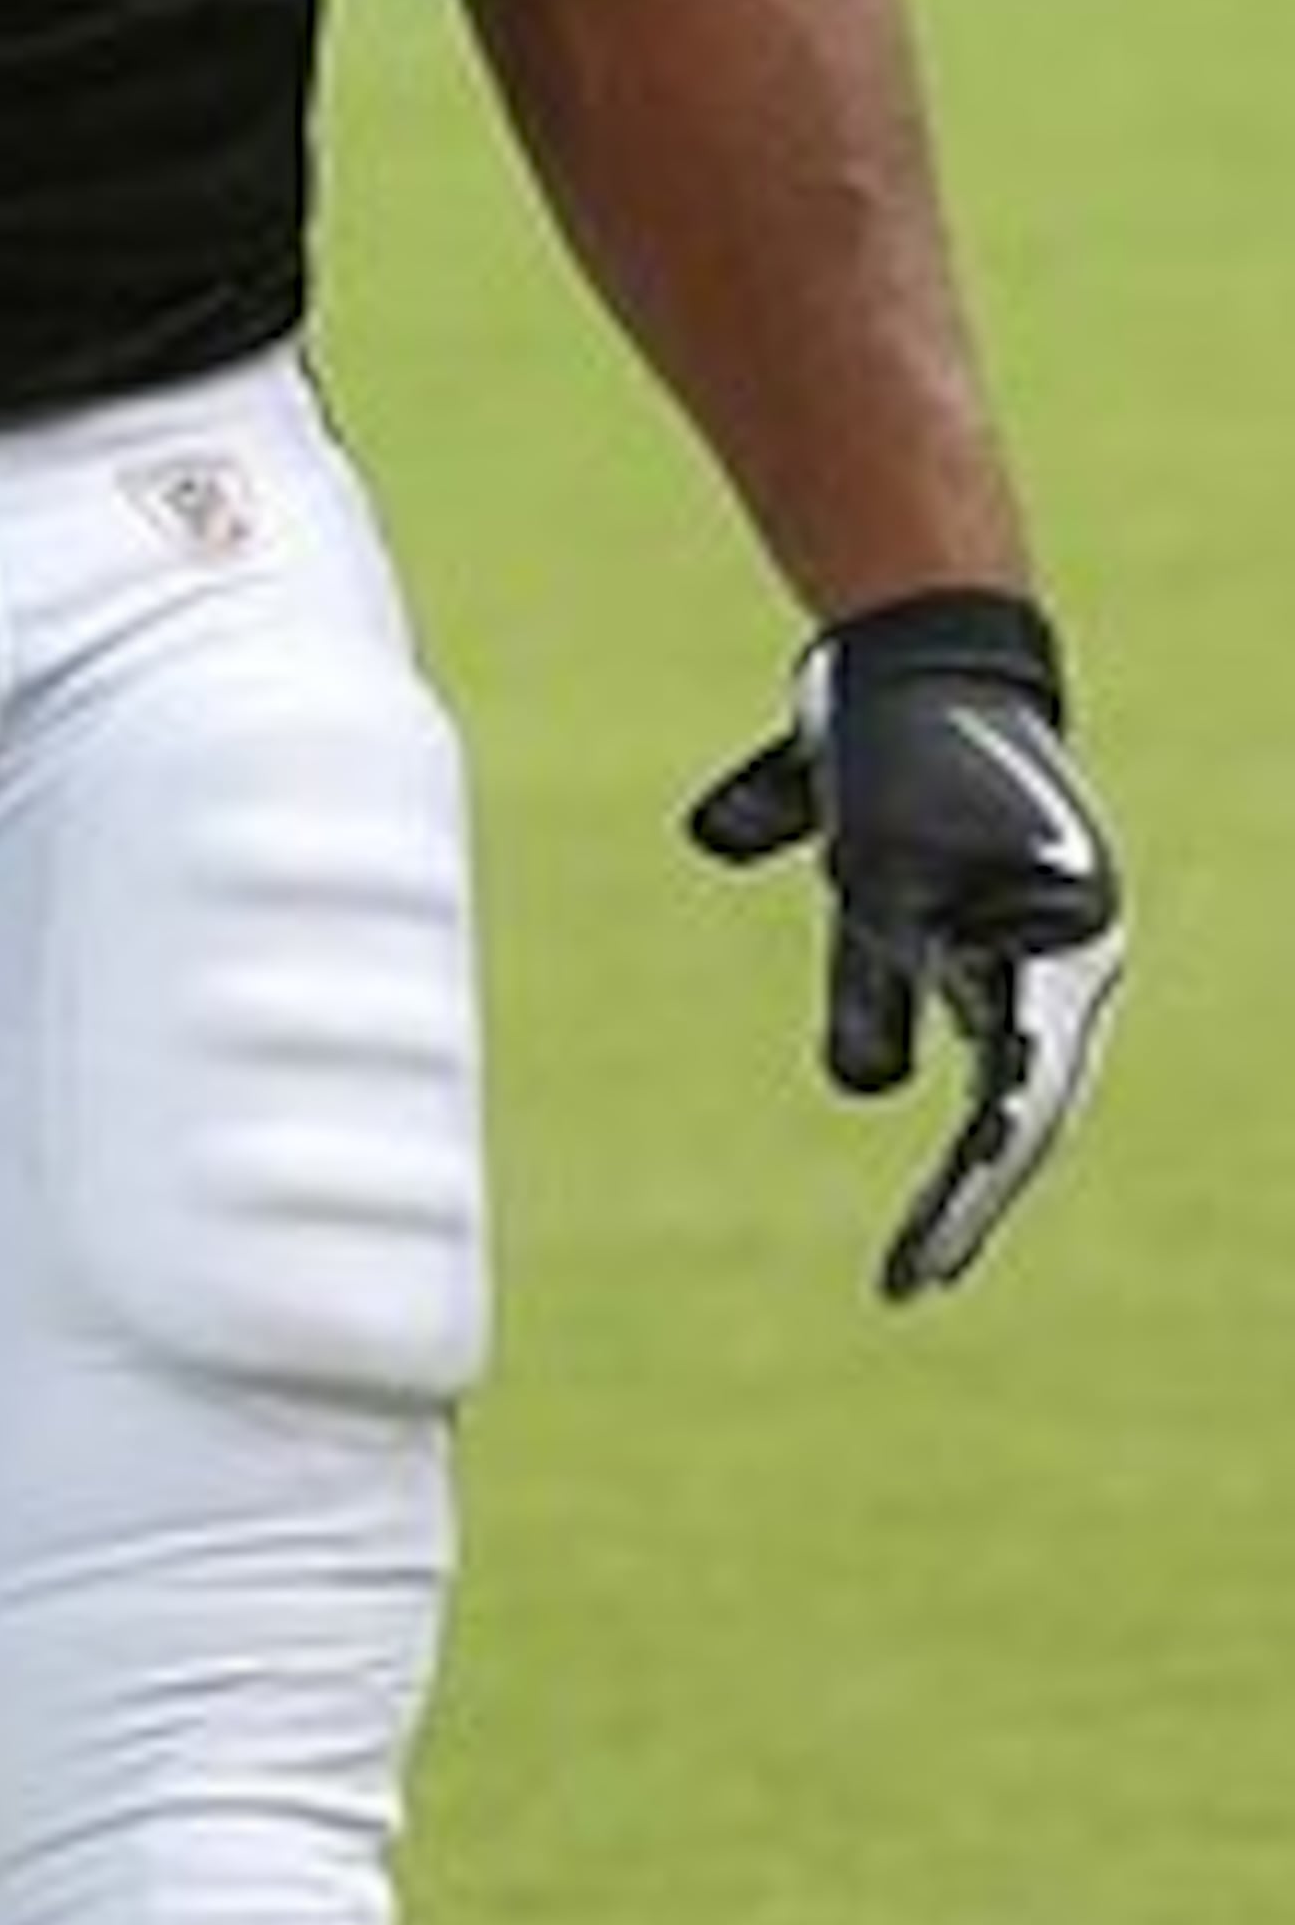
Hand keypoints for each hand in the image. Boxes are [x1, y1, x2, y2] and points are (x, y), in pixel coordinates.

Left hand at [685, 587, 1126, 1301]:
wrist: (911, 641)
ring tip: (923, 1247)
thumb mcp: (878, 876)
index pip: (1018, 1106)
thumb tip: (863, 1090)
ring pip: (990, 1064)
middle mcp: (1053, 953)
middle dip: (970, 1197)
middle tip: (918, 1283)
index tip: (918, 1266)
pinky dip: (902, 1045)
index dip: (966, 1195)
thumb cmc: (904, 753)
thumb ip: (872, 982)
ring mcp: (1011, 932)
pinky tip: (876, 1090)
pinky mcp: (956, 905)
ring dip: (957, 1147)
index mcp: (1061, 950)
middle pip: (1020, 1103)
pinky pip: (936, 1000)